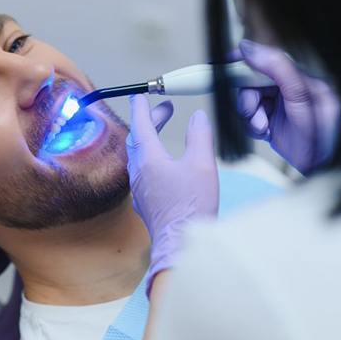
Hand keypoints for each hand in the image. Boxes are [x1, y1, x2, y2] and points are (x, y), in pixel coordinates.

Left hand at [126, 95, 218, 295]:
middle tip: (165, 110)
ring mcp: (140, 188)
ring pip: (138, 155)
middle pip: (139, 138)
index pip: (141, 125)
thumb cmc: (191, 206)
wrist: (180, 243)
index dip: (142, 108)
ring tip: (163, 133)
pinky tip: (162, 163)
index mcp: (149, 158)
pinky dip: (150, 157)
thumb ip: (199, 136)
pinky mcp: (145, 201)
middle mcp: (138, 172)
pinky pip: (142, 171)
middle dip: (151, 121)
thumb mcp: (202, 164)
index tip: (140, 96)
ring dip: (149, 139)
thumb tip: (197, 117)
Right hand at [237, 39, 340, 173]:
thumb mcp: (301, 97)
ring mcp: (278, 104)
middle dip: (248, 98)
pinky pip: (248, 117)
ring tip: (263, 127)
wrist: (321, 168)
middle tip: (253, 112)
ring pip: (246, 100)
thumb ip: (278, 69)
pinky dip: (251, 126)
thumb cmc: (323, 135)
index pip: (266, 58)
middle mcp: (288, 87)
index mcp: (301, 74)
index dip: (244, 60)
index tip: (227, 63)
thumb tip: (248, 48)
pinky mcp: (270, 120)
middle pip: (251, 81)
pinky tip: (265, 133)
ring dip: (249, 115)